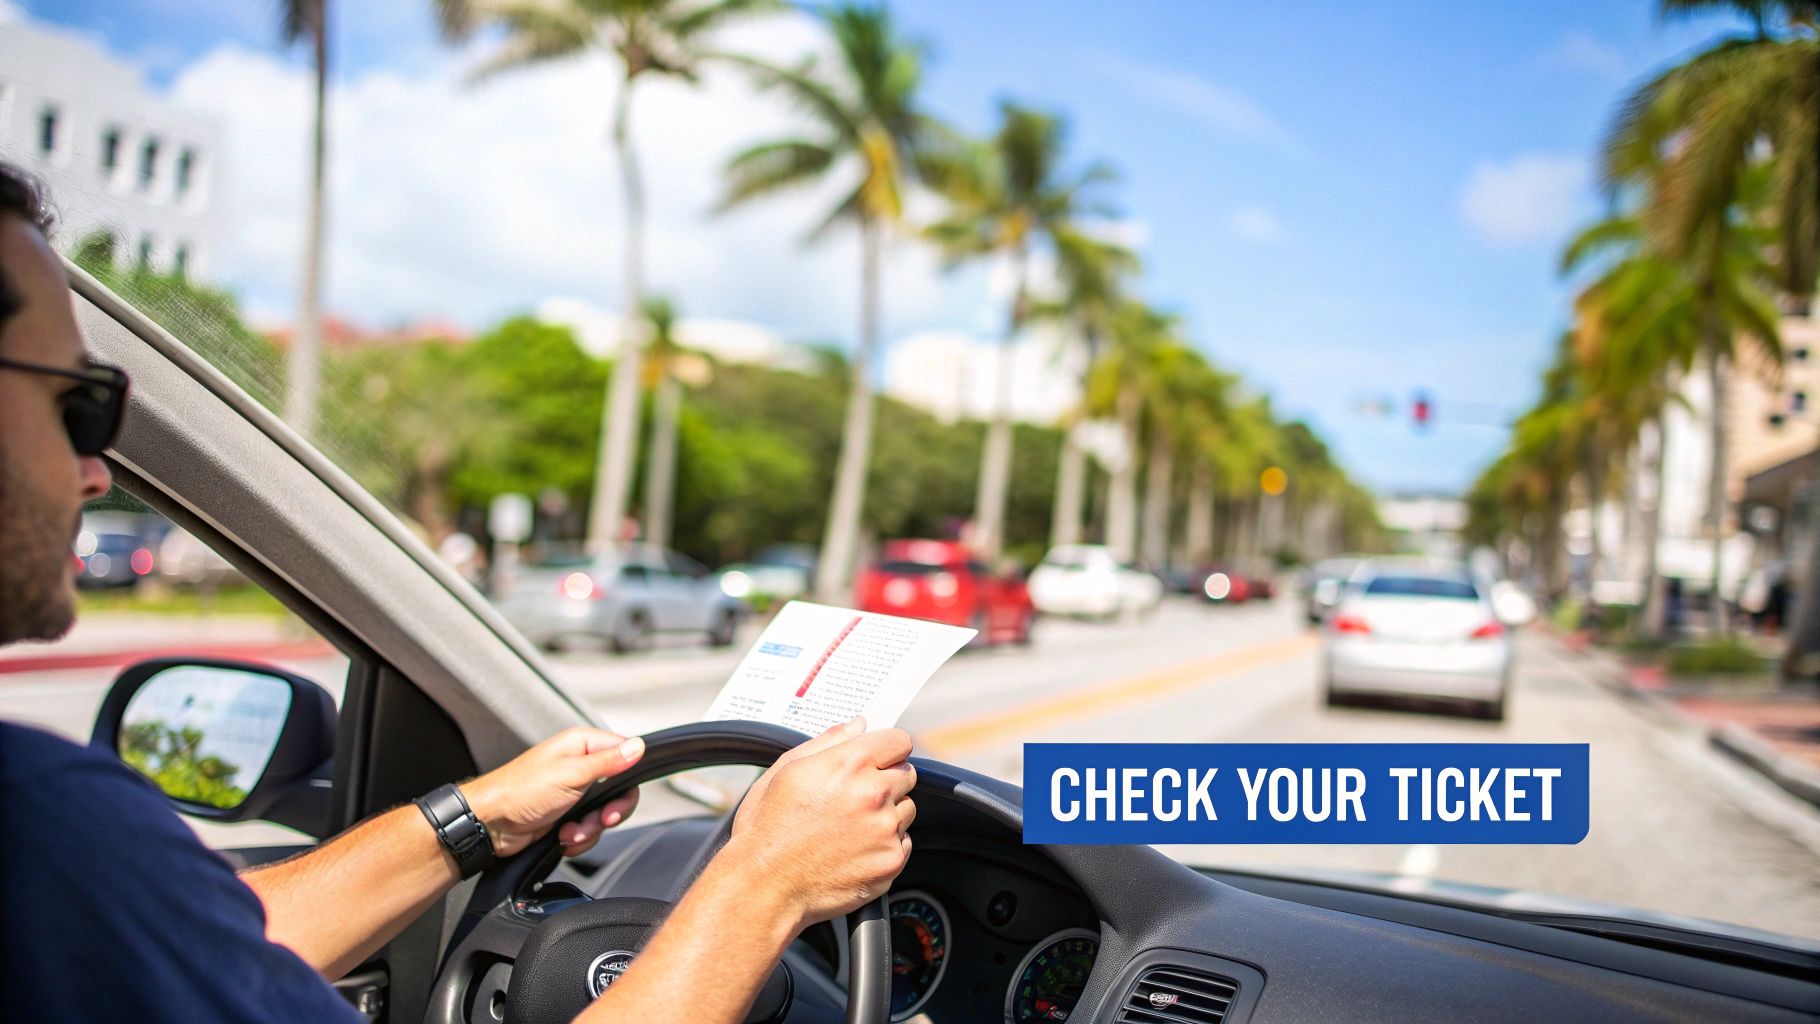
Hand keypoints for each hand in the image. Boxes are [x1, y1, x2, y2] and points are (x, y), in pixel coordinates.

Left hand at [460, 727, 644, 858]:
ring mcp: (575, 792)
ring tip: (570, 832)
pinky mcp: (568, 814)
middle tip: (601, 820)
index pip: (625, 754)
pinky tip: (563, 838)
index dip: (628, 778)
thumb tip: (638, 746)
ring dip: (590, 829)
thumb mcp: (571, 774)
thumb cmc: (520, 791)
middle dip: (609, 812)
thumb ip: (608, 762)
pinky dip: (580, 838)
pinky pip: (590, 828)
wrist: (491, 824)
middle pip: (619, 789)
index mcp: (582, 745)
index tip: (619, 798)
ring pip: (605, 813)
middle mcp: (581, 765)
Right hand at [726, 717, 915, 930]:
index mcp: (850, 763)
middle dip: (886, 780)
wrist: (765, 885)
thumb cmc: (768, 827)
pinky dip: (884, 844)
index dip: (887, 749)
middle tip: (854, 799)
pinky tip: (853, 850)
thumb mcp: (786, 771)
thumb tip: (859, 724)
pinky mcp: (891, 861)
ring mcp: (885, 829)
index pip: (899, 741)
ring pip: (906, 809)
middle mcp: (874, 793)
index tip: (877, 760)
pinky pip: (903, 841)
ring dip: (887, 814)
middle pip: (906, 773)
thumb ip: (829, 741)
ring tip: (848, 828)